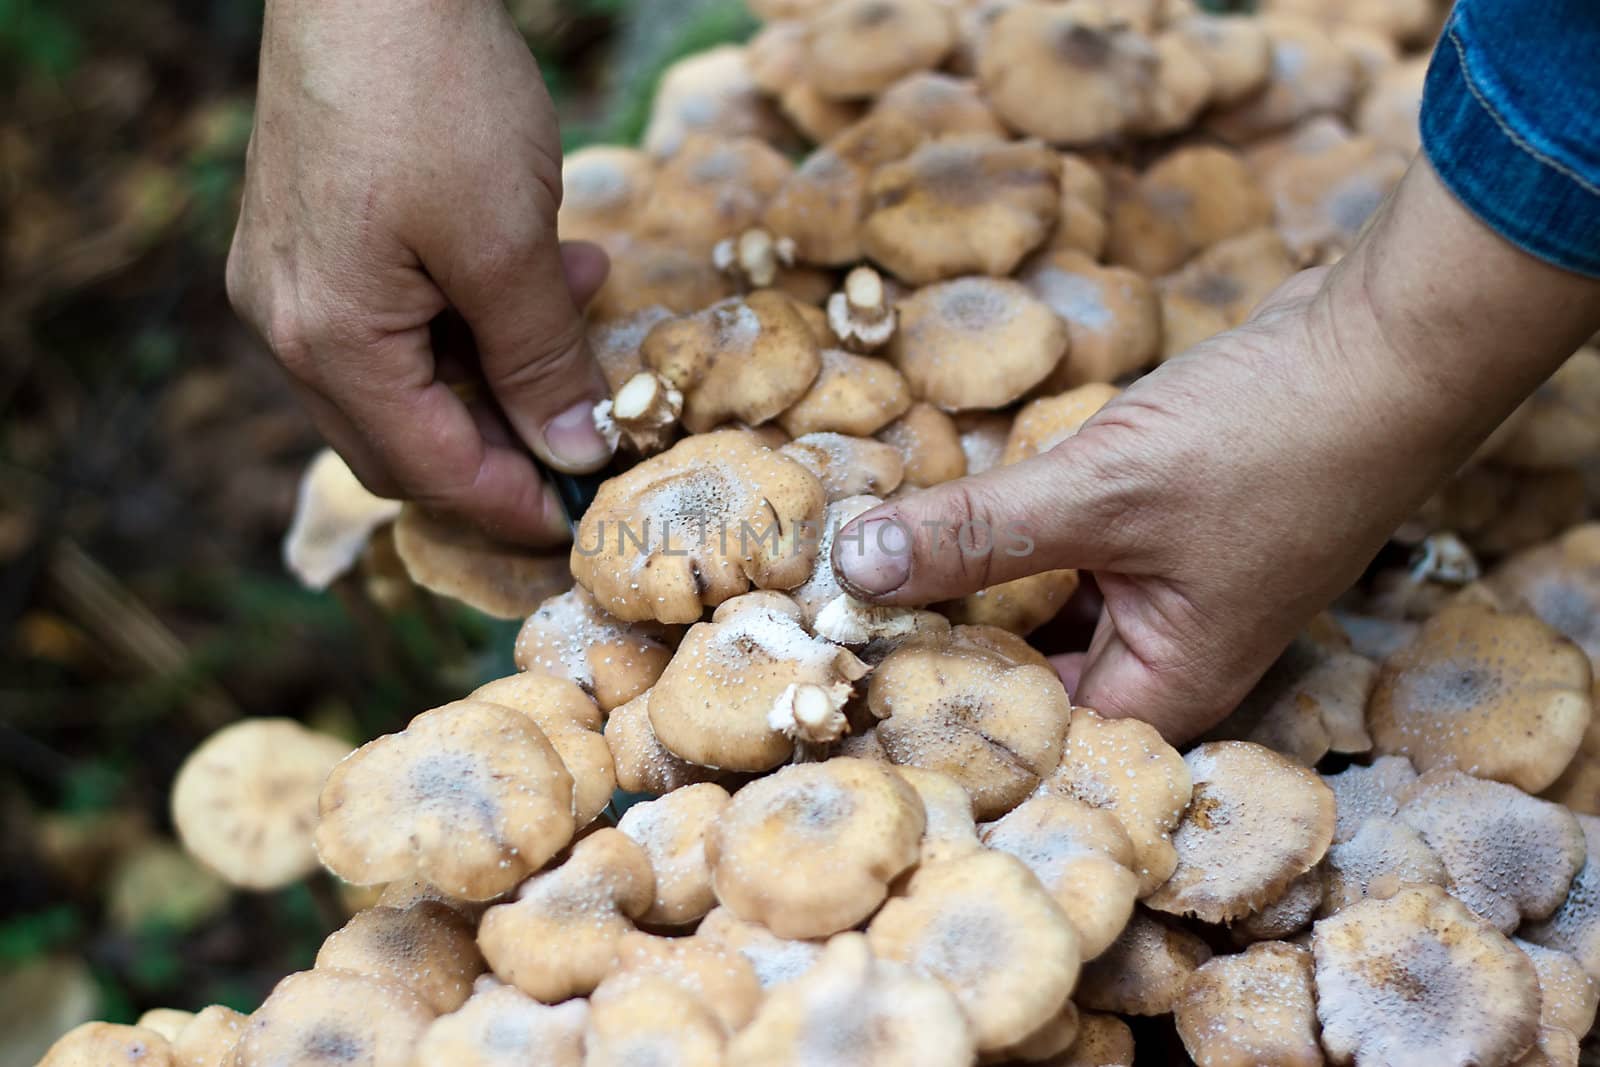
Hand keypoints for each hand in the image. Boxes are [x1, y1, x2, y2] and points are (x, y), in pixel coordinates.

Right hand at [226, 0, 612, 543]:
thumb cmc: (435, 99)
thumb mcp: (508, 247)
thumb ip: (541, 363)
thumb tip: (574, 452)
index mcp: (327, 342)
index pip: (428, 469)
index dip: (513, 502)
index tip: (584, 511)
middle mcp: (290, 324)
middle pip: (408, 436)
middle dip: (506, 440)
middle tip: (591, 422)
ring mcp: (292, 278)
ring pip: (410, 374)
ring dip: (502, 363)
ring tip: (583, 300)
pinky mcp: (315, 236)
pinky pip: (397, 315)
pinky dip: (471, 313)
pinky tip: (539, 267)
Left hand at [835, 161, 1599, 740]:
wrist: (1382, 351)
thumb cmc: (1269, 441)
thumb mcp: (1102, 490)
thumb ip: (976, 534)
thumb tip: (854, 569)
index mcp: (1161, 691)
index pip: (1021, 736)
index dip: (934, 707)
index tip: (843, 672)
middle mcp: (1161, 661)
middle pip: (1022, 678)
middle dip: (937, 641)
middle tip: (833, 615)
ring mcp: (1161, 598)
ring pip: (1036, 611)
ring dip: (966, 583)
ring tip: (862, 568)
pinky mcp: (1155, 538)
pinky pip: (1061, 557)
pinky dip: (1009, 537)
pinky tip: (943, 513)